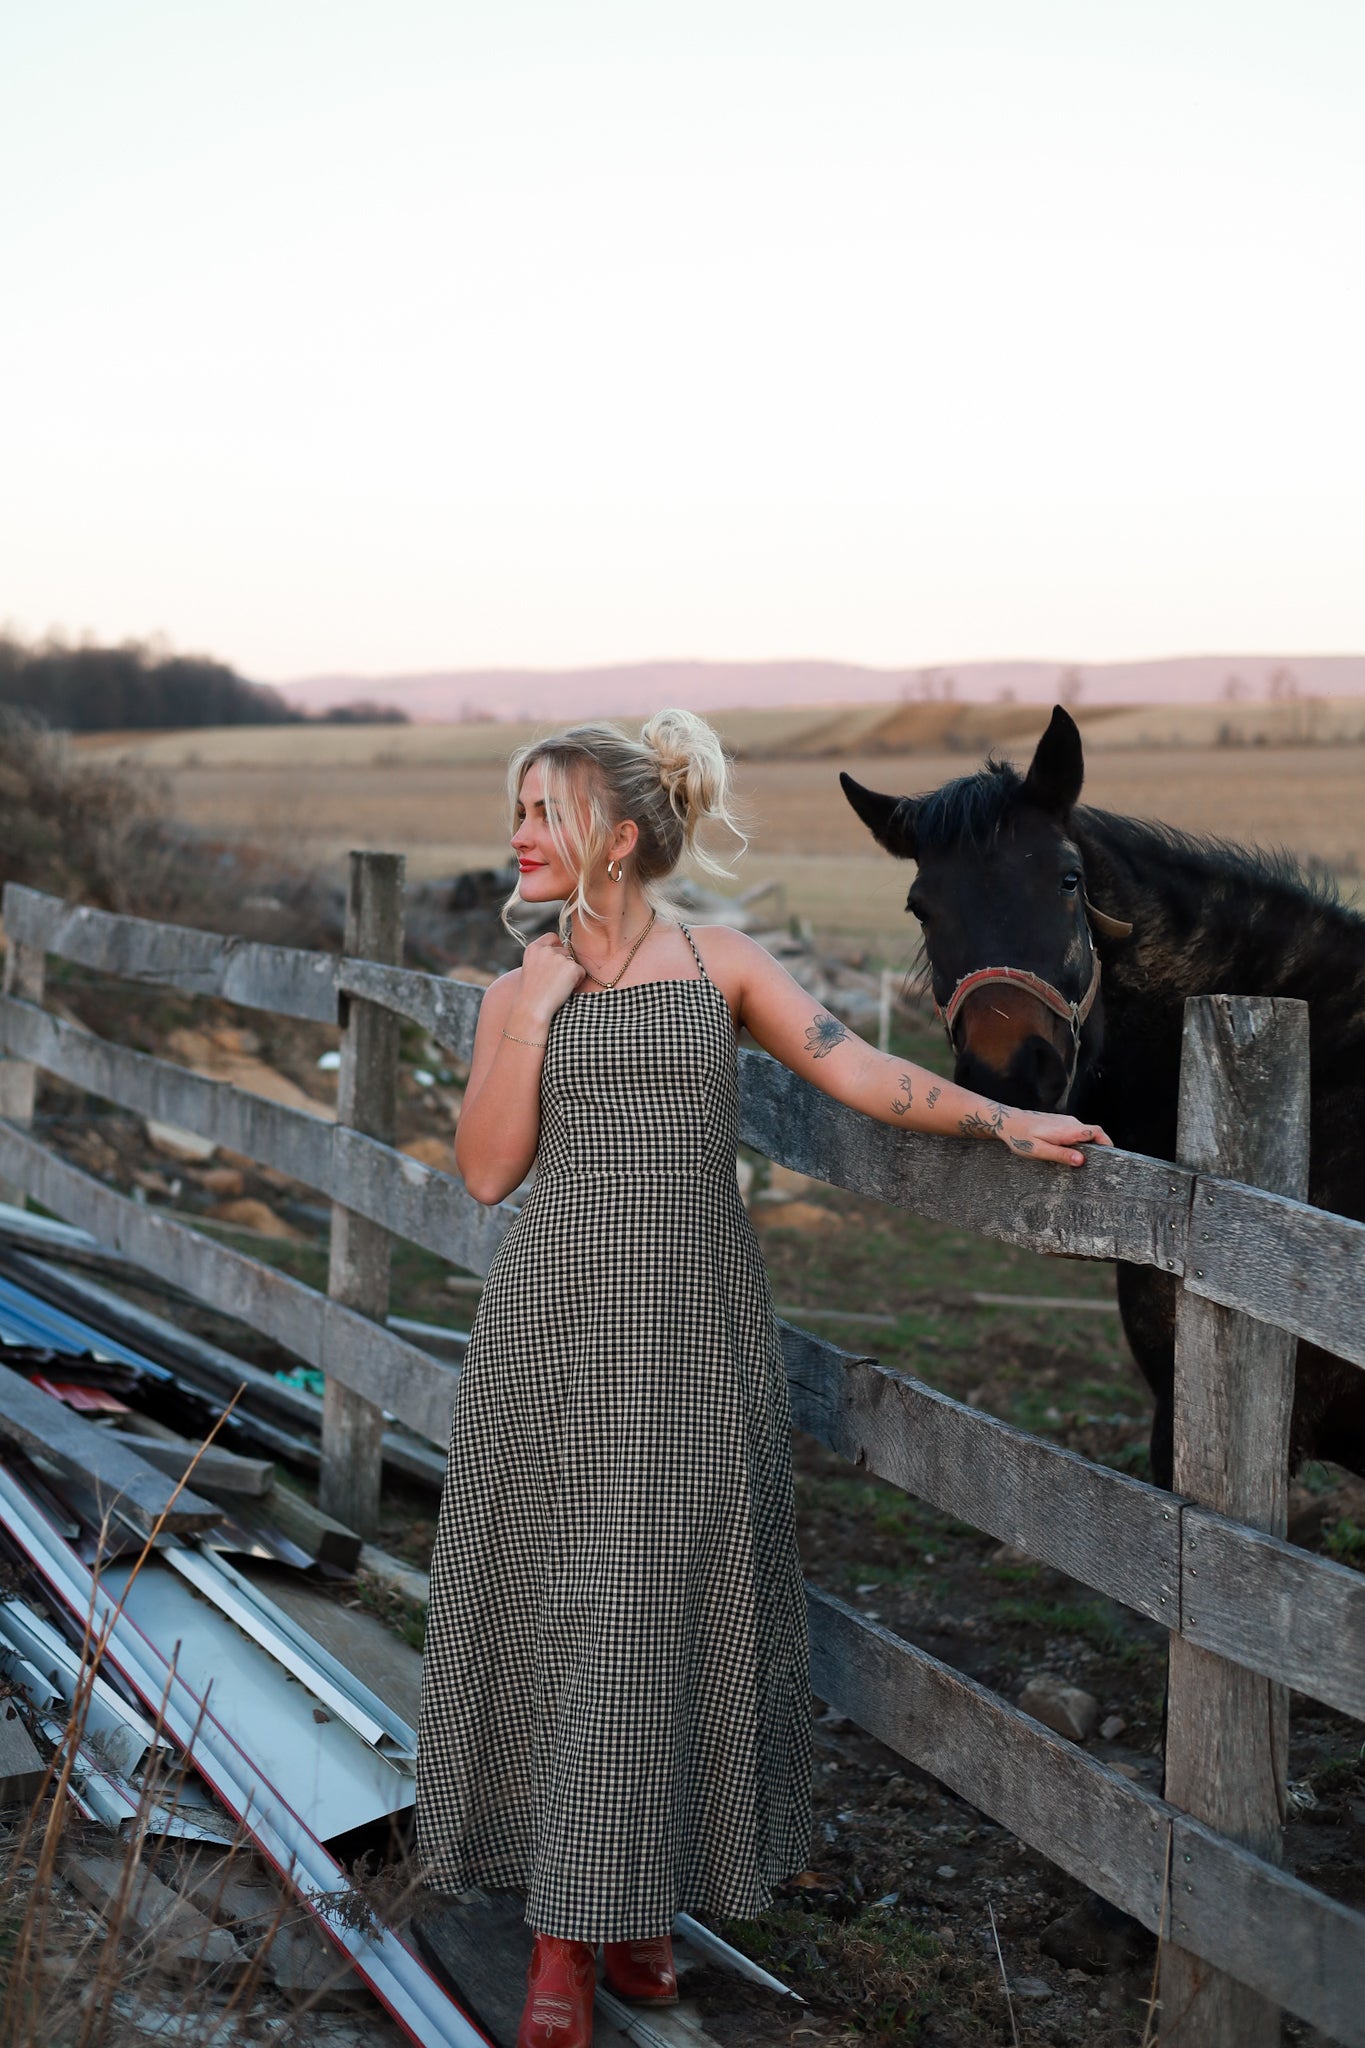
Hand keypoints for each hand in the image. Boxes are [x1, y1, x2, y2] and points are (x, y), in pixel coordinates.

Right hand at [514, 931, 585, 1024]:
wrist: (532, 1008)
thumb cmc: (531, 994)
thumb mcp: (531, 969)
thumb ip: (543, 957)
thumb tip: (563, 951)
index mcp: (533, 948)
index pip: (552, 937)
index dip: (557, 947)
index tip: (556, 960)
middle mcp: (546, 950)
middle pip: (565, 951)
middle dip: (564, 964)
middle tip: (554, 981)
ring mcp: (559, 957)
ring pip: (573, 961)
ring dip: (570, 973)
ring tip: (558, 987)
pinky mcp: (572, 967)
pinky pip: (581, 972)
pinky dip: (577, 981)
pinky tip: (565, 990)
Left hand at [998, 1109, 1113, 1167]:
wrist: (1008, 1122)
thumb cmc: (1021, 1138)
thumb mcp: (1039, 1150)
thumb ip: (1061, 1155)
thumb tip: (1082, 1161)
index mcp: (1068, 1130)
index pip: (1096, 1132)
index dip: (1107, 1143)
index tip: (1112, 1157)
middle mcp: (1070, 1123)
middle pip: (1093, 1134)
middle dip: (1100, 1148)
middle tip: (1099, 1166)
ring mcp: (1066, 1122)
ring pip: (1085, 1134)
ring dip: (1088, 1147)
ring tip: (1085, 1164)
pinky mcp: (1060, 1123)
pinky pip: (1076, 1133)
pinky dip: (1079, 1143)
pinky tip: (1071, 1155)